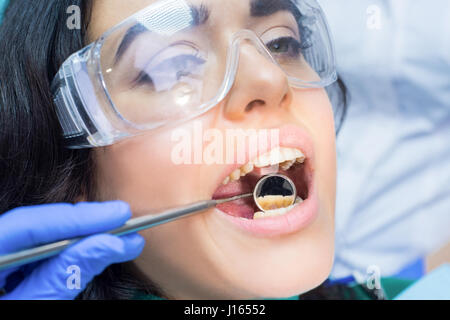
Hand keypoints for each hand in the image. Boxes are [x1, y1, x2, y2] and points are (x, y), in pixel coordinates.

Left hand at [0, 201, 144, 299]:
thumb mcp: (34, 310)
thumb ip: (64, 278)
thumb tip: (108, 244)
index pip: (28, 226)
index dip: (77, 218)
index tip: (119, 217)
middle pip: (32, 224)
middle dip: (82, 222)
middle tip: (123, 220)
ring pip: (35, 235)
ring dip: (78, 234)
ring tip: (115, 235)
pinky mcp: (5, 268)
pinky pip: (34, 250)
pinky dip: (64, 249)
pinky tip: (88, 247)